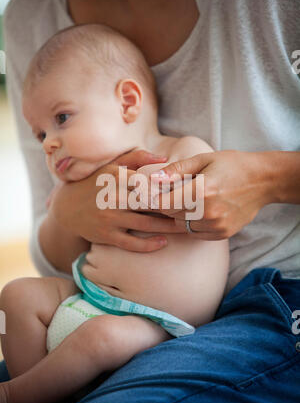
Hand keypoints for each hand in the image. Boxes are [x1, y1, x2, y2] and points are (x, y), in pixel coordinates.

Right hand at [49, 150, 179, 251]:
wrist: (67, 209)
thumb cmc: (95, 184)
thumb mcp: (112, 166)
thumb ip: (137, 158)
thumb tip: (164, 157)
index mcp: (117, 177)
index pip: (150, 181)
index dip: (171, 186)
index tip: (191, 189)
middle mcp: (114, 197)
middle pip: (152, 203)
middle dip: (175, 207)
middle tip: (196, 210)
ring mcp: (110, 218)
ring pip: (146, 224)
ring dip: (168, 226)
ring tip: (186, 226)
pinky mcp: (107, 236)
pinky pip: (132, 243)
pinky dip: (149, 244)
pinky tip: (163, 242)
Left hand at [151, 150, 272, 239]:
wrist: (263, 181)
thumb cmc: (231, 165)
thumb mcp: (203, 159)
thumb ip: (176, 170)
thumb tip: (153, 178)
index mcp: (202, 191)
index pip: (164, 204)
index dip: (155, 199)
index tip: (152, 193)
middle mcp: (208, 212)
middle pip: (171, 215)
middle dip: (168, 204)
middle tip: (175, 191)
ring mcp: (216, 225)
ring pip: (182, 225)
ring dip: (180, 214)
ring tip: (193, 199)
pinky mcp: (222, 233)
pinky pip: (195, 233)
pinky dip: (193, 223)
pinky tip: (203, 209)